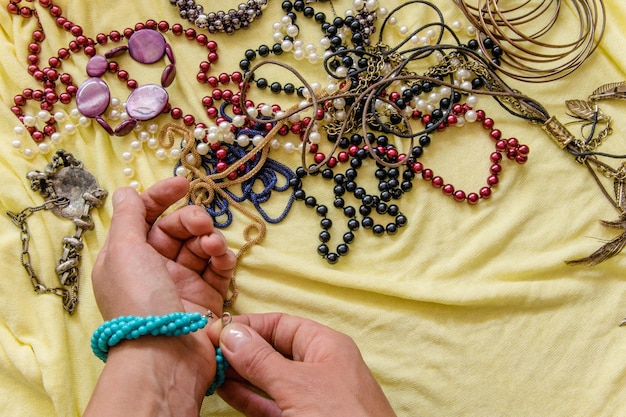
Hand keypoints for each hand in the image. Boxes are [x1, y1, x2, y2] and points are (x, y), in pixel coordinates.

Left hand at [92, 176, 235, 318]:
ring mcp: (180, 283)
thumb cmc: (138, 300)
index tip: (184, 184)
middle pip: (176, 229)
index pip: (145, 216)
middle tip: (202, 223)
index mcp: (127, 256)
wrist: (166, 355)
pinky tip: (222, 258)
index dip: (161, 196)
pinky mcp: (206, 297)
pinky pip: (218, 268)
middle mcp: (153, 268)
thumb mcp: (124, 251)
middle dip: (191, 220)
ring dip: (209, 238)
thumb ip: (129, 216)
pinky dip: (222, 259)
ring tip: (213, 245)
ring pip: (200, 246)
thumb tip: (126, 190)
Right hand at [216, 313, 396, 416]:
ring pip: (268, 378)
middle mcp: (319, 367)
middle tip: (207, 351)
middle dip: (241, 349)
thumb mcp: (297, 386)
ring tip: (211, 368)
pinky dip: (247, 397)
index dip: (249, 325)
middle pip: (273, 349)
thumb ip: (261, 360)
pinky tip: (226, 390)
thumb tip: (231, 333)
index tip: (216, 331)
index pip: (281, 324)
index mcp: (327, 346)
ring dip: (240, 373)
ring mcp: (311, 397)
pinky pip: (269, 403)